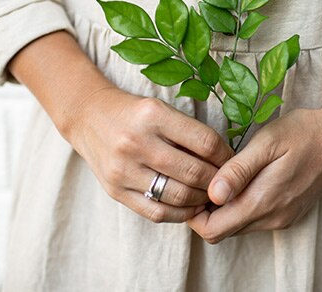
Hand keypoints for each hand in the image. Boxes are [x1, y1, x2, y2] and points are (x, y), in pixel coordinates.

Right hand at [65, 85, 234, 223]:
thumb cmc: (134, 113)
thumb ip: (189, 132)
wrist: (89, 116)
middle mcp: (136, 142)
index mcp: (153, 115)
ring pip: (178, 196)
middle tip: (226, 183)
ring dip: (201, 199)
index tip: (233, 161)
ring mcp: (124, 169)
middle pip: (193, 172)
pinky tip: (189, 206)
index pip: (204, 142)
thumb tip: (226, 160)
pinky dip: (180, 213)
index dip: (226, 156)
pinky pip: (156, 211)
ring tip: (210, 194)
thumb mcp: (161, 108)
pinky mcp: (115, 191)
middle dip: (217, 181)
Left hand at [186, 105, 321, 243]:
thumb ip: (238, 171)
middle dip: (204, 209)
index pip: (211, 230)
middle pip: (221, 230)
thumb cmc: (304, 133)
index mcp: (262, 202)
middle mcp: (271, 219)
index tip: (192, 183)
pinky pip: (253, 219)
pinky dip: (239, 205)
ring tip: (221, 173)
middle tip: (204, 174)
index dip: (193, 211)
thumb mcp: (267, 142)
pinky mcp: (287, 214)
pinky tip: (241, 178)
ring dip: (222, 207)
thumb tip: (211, 195)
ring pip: (236, 226)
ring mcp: (281, 219)